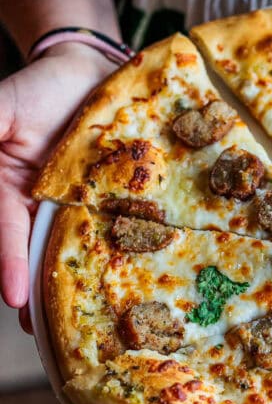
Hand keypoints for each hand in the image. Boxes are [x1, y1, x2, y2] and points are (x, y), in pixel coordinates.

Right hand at [0, 43, 112, 328]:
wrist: (92, 73)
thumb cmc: (41, 89)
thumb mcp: (1, 105)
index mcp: (5, 191)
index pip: (4, 231)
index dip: (8, 263)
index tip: (14, 296)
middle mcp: (37, 209)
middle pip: (32, 255)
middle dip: (36, 293)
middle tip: (41, 330)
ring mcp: (75, 210)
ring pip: (69, 254)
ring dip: (71, 289)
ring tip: (79, 327)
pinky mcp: (111, 205)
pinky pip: (113, 234)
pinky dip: (115, 260)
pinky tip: (127, 284)